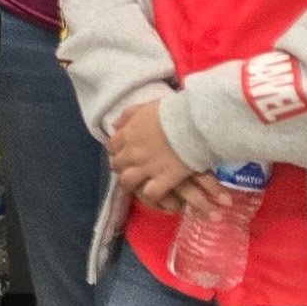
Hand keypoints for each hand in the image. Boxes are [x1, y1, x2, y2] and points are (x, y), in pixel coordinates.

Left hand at [106, 98, 216, 212]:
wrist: (195, 123)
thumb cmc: (174, 111)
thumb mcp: (148, 107)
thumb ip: (130, 114)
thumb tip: (115, 125)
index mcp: (128, 134)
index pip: (112, 147)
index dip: (118, 151)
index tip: (125, 152)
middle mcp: (132, 153)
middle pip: (117, 165)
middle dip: (123, 168)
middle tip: (134, 169)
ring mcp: (146, 168)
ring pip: (127, 182)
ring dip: (132, 184)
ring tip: (142, 184)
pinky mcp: (163, 180)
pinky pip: (149, 195)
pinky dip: (151, 198)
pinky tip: (156, 196)